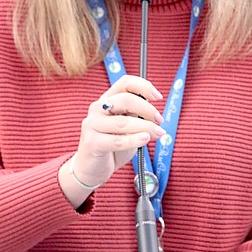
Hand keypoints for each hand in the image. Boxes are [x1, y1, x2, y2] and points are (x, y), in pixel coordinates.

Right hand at [61, 75, 164, 201]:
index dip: (144, 86)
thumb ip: (138, 117)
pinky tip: (145, 139)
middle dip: (147, 109)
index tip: (158, 97)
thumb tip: (157, 116)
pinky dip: (134, 140)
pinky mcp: (91, 142)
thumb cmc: (112, 146)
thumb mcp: (128, 128)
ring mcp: (92, 124)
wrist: (92, 168)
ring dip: (145, 127)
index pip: (125, 83)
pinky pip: (117, 140)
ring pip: (123, 122)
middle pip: (125, 99)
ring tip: (159, 133)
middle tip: (160, 120)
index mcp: (107, 100)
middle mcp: (97, 108)